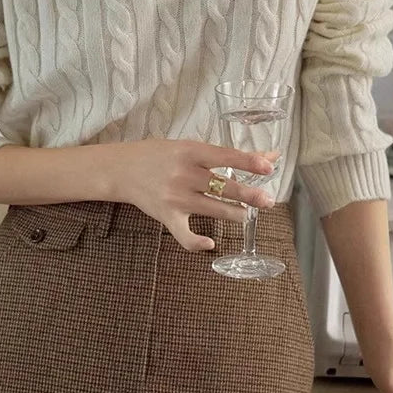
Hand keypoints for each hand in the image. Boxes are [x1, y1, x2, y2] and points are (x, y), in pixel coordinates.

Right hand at [108, 138, 280, 251]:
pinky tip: (211, 243)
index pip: (226, 156)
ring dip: (234, 214)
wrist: (123, 169)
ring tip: (245, 215)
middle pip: (223, 187)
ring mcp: (175, 197)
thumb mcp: (192, 148)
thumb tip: (268, 157)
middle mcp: (184, 174)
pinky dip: (197, 242)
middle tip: (267, 201)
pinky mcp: (167, 216)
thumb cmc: (160, 155)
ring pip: (212, 209)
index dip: (249, 162)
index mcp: (191, 151)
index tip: (269, 167)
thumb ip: (227, 155)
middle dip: (249, 195)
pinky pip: (184, 235)